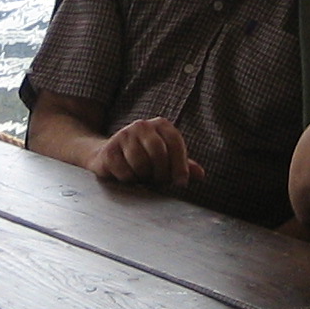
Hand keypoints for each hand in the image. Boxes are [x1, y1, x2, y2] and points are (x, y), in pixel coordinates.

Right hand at [89, 117, 204, 190]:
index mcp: (161, 125)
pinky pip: (125, 172)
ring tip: (143, 177)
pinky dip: (129, 180)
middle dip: (161, 173)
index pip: (175, 143)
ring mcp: (123, 136)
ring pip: (141, 163)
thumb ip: (183, 166)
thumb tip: (200, 174)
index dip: (180, 166)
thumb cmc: (144, 159)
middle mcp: (142, 126)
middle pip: (158, 152)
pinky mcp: (108, 151)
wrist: (109, 156)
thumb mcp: (167, 160)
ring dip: (144, 177)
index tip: (181, 183)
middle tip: (159, 182)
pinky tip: (128, 176)